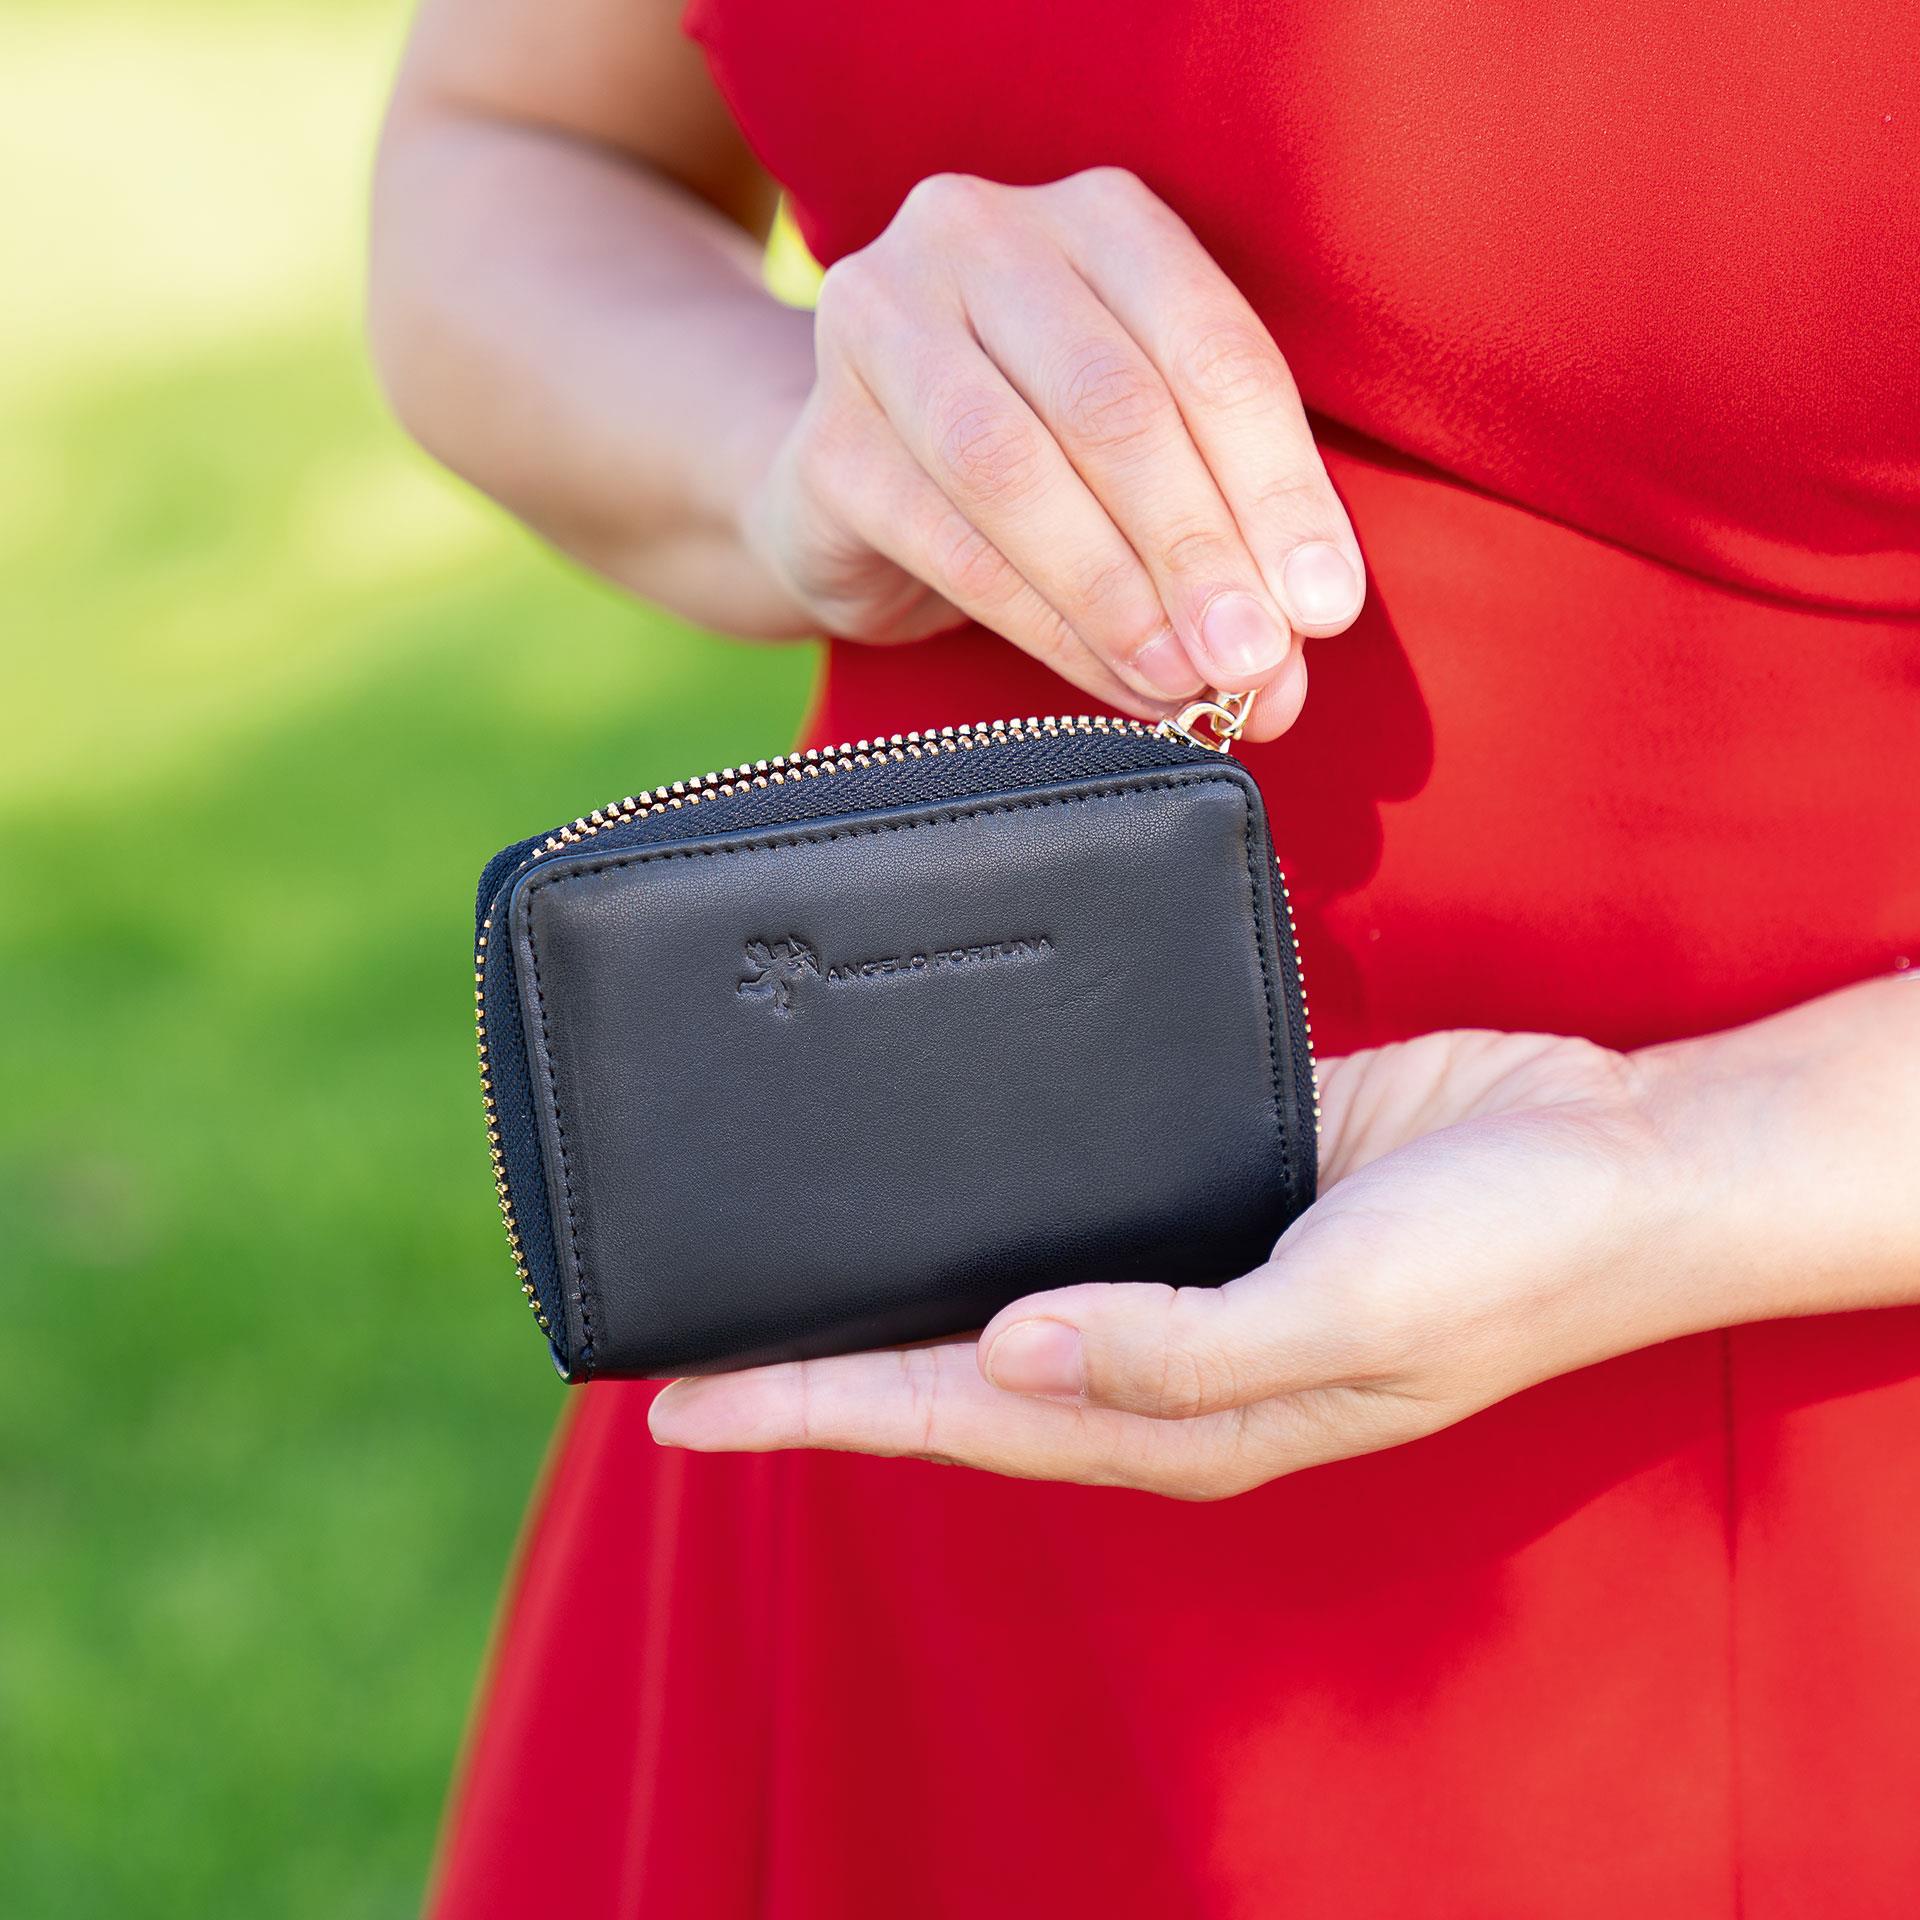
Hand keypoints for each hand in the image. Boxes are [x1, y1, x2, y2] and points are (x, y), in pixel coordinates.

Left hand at [648, 1033, 1684, 1493]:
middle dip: (821, 1368)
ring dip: (891, 1284)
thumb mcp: (1348, 1313)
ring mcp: (1179, 1267)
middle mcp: (1159, 1352)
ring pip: (998, 1289)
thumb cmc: (1504, 1256)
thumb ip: (1182, 1347)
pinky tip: (924, 1165)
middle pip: (951, 1369)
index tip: (683, 1402)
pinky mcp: (1206, 1176)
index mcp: (1183, 1413)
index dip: (819, 1409)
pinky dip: (982, 1193)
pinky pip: (1068, 1194)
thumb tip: (1009, 1351)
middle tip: (684, 1344)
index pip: (957, 1419)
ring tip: (777, 1262)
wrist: (1616, 1154)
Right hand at [740, 168, 1365, 740]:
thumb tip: (1280, 673)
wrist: (849, 487)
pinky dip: (1041, 624)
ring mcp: (882, 325)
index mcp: (1099, 220)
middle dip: (1197, 548)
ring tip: (1184, 680)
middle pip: (1115, 406)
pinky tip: (1108, 680)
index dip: (1277, 487)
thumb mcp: (1145, 470)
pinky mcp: (826, 442)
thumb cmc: (1037, 466)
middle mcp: (980, 238)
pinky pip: (948, 544)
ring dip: (1115, 594)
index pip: (1210, 350)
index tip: (1323, 606)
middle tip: (1252, 659)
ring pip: (1016, 471)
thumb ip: (1221, 541)